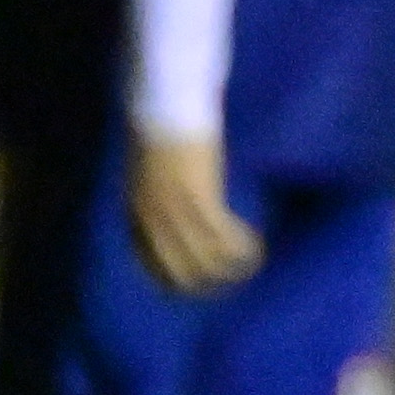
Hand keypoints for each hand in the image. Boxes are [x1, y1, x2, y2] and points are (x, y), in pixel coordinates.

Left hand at [127, 133, 260, 294]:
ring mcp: (178, 213)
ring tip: (252, 266)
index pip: (154, 267)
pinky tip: (257, 247)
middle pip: (181, 272)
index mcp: (137, 218)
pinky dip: (243, 247)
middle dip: (207, 285)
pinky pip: (225, 236)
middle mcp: (154, 223)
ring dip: (231, 268)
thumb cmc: (157, 133)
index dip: (178, 282)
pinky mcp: (203, 200)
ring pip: (208, 259)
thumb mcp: (148, 175)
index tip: (201, 286)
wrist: (166, 108)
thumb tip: (173, 215)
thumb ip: (156, 199)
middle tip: (232, 284)